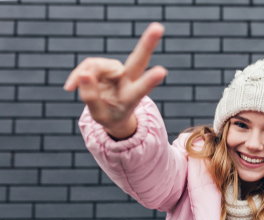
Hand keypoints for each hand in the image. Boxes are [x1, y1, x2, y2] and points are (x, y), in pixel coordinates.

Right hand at [64, 22, 166, 138]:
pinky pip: (88, 66)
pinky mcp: (106, 65)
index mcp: (132, 97)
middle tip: (158, 27)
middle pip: (138, 59)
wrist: (113, 113)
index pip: (141, 88)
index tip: (162, 71)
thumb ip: (91, 98)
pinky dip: (78, 76)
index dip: (150, 80)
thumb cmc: (110, 116)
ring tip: (72, 89)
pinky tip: (70, 87)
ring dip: (83, 77)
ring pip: (96, 66)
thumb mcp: (100, 116)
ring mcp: (118, 69)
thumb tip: (83, 75)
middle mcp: (129, 79)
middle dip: (147, 44)